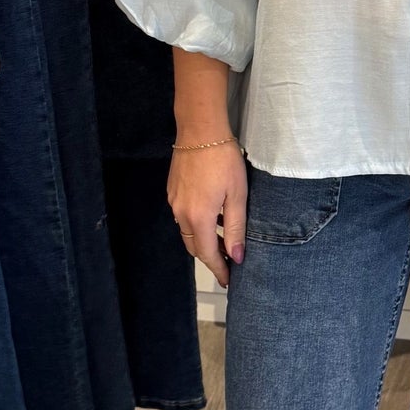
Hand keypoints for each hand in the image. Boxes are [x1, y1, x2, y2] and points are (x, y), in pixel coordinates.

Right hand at [168, 140, 247, 288]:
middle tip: (229, 262)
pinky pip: (183, 217)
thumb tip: (237, 257)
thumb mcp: (237, 195)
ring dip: (203, 240)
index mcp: (198, 218)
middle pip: (194, 246)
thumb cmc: (223, 160)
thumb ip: (236, 228)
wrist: (199, 130)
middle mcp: (181, 214)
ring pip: (187, 232)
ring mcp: (173, 202)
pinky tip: (212, 217)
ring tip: (223, 240)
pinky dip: (197, 224)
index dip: (219, 269)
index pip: (207, 254)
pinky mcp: (172, 191)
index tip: (229, 280)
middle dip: (211, 256)